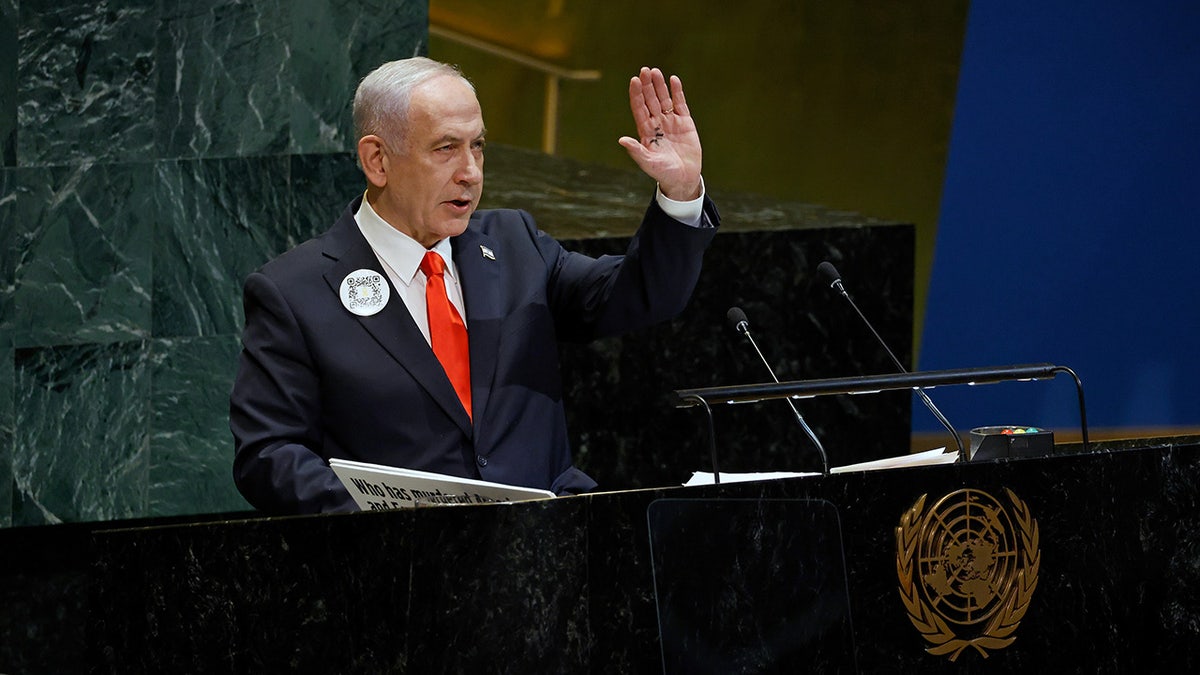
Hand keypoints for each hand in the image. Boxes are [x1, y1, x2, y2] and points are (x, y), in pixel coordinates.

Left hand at [618, 67, 702, 200]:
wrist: (683, 179)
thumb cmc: (662, 173)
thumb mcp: (648, 163)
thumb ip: (636, 151)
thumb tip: (621, 140)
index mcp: (645, 131)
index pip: (639, 108)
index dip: (636, 95)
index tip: (634, 81)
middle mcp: (656, 123)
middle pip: (650, 100)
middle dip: (647, 85)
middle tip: (644, 70)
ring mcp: (670, 121)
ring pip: (664, 99)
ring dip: (659, 85)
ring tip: (655, 71)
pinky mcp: (685, 122)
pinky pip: (680, 104)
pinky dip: (677, 92)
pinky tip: (673, 80)